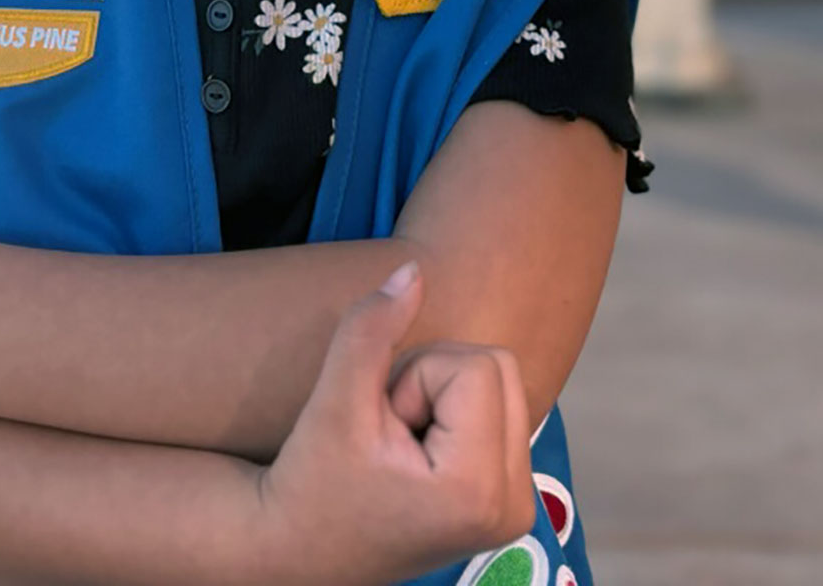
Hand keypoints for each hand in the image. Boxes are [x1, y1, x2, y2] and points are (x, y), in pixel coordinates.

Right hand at [257, 261, 533, 585]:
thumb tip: (415, 270)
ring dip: (444, 395)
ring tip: (402, 444)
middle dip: (434, 381)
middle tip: (391, 431)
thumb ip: (372, 328)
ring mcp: (518, 508)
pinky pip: (501, 408)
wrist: (304, 551)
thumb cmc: (313, 480)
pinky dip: (457, 415)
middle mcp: (514, 505)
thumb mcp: (334, 401)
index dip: (414, 379)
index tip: (383, 429)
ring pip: (500, 381)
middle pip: (498, 366)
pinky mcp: (511, 500)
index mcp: (478, 489)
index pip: (473, 365)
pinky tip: (420, 454)